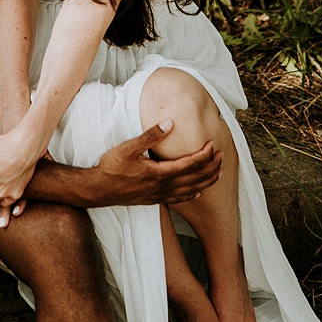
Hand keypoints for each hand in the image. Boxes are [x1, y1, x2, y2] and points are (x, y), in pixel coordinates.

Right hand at [90, 120, 221, 206]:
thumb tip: (169, 123)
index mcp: (159, 172)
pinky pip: (179, 199)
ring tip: (219, 173)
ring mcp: (160, 195)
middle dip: (211, 167)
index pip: (189, 164)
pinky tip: (198, 193)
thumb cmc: (112, 167)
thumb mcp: (129, 147)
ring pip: (190, 190)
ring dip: (206, 181)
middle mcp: (163, 186)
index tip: (212, 144)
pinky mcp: (155, 199)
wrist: (99, 189)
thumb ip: (151, 135)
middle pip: (195, 178)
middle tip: (222, 156)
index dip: (203, 155)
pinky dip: (192, 195)